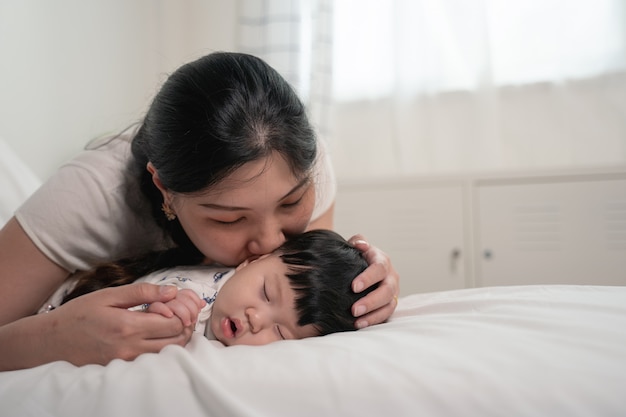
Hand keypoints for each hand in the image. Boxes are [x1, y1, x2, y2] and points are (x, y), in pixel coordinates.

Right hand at [41, 283, 194, 365]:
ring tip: (165, 320)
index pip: (174, 323)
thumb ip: (143, 292)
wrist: (51, 341)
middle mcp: (131, 348)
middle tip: (175, 310)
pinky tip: (154, 332)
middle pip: (177, 339)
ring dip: (175, 336)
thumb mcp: (109, 295)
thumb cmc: (79, 314)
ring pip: (169, 351)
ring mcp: (128, 361)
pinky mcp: (124, 367)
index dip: (181, 310)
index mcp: (128, 326)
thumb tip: (172, 291)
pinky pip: (154, 358)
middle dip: (183, 323)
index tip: (174, 301)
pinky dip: (163, 346)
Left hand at [348, 234, 399, 328]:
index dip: (368, 278)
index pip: (379, 268)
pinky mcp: (389, 304)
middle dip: (371, 301)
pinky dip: (374, 321)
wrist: (363, 266)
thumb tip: (360, 245)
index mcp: (383, 261)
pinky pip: (386, 315)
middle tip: (354, 309)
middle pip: (387, 290)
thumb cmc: (359, 256)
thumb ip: (358, 241)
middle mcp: (391, 277)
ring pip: (389, 305)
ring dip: (373, 315)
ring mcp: (392, 292)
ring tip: (357, 322)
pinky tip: (360, 325)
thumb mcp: (357, 245)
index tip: (354, 287)